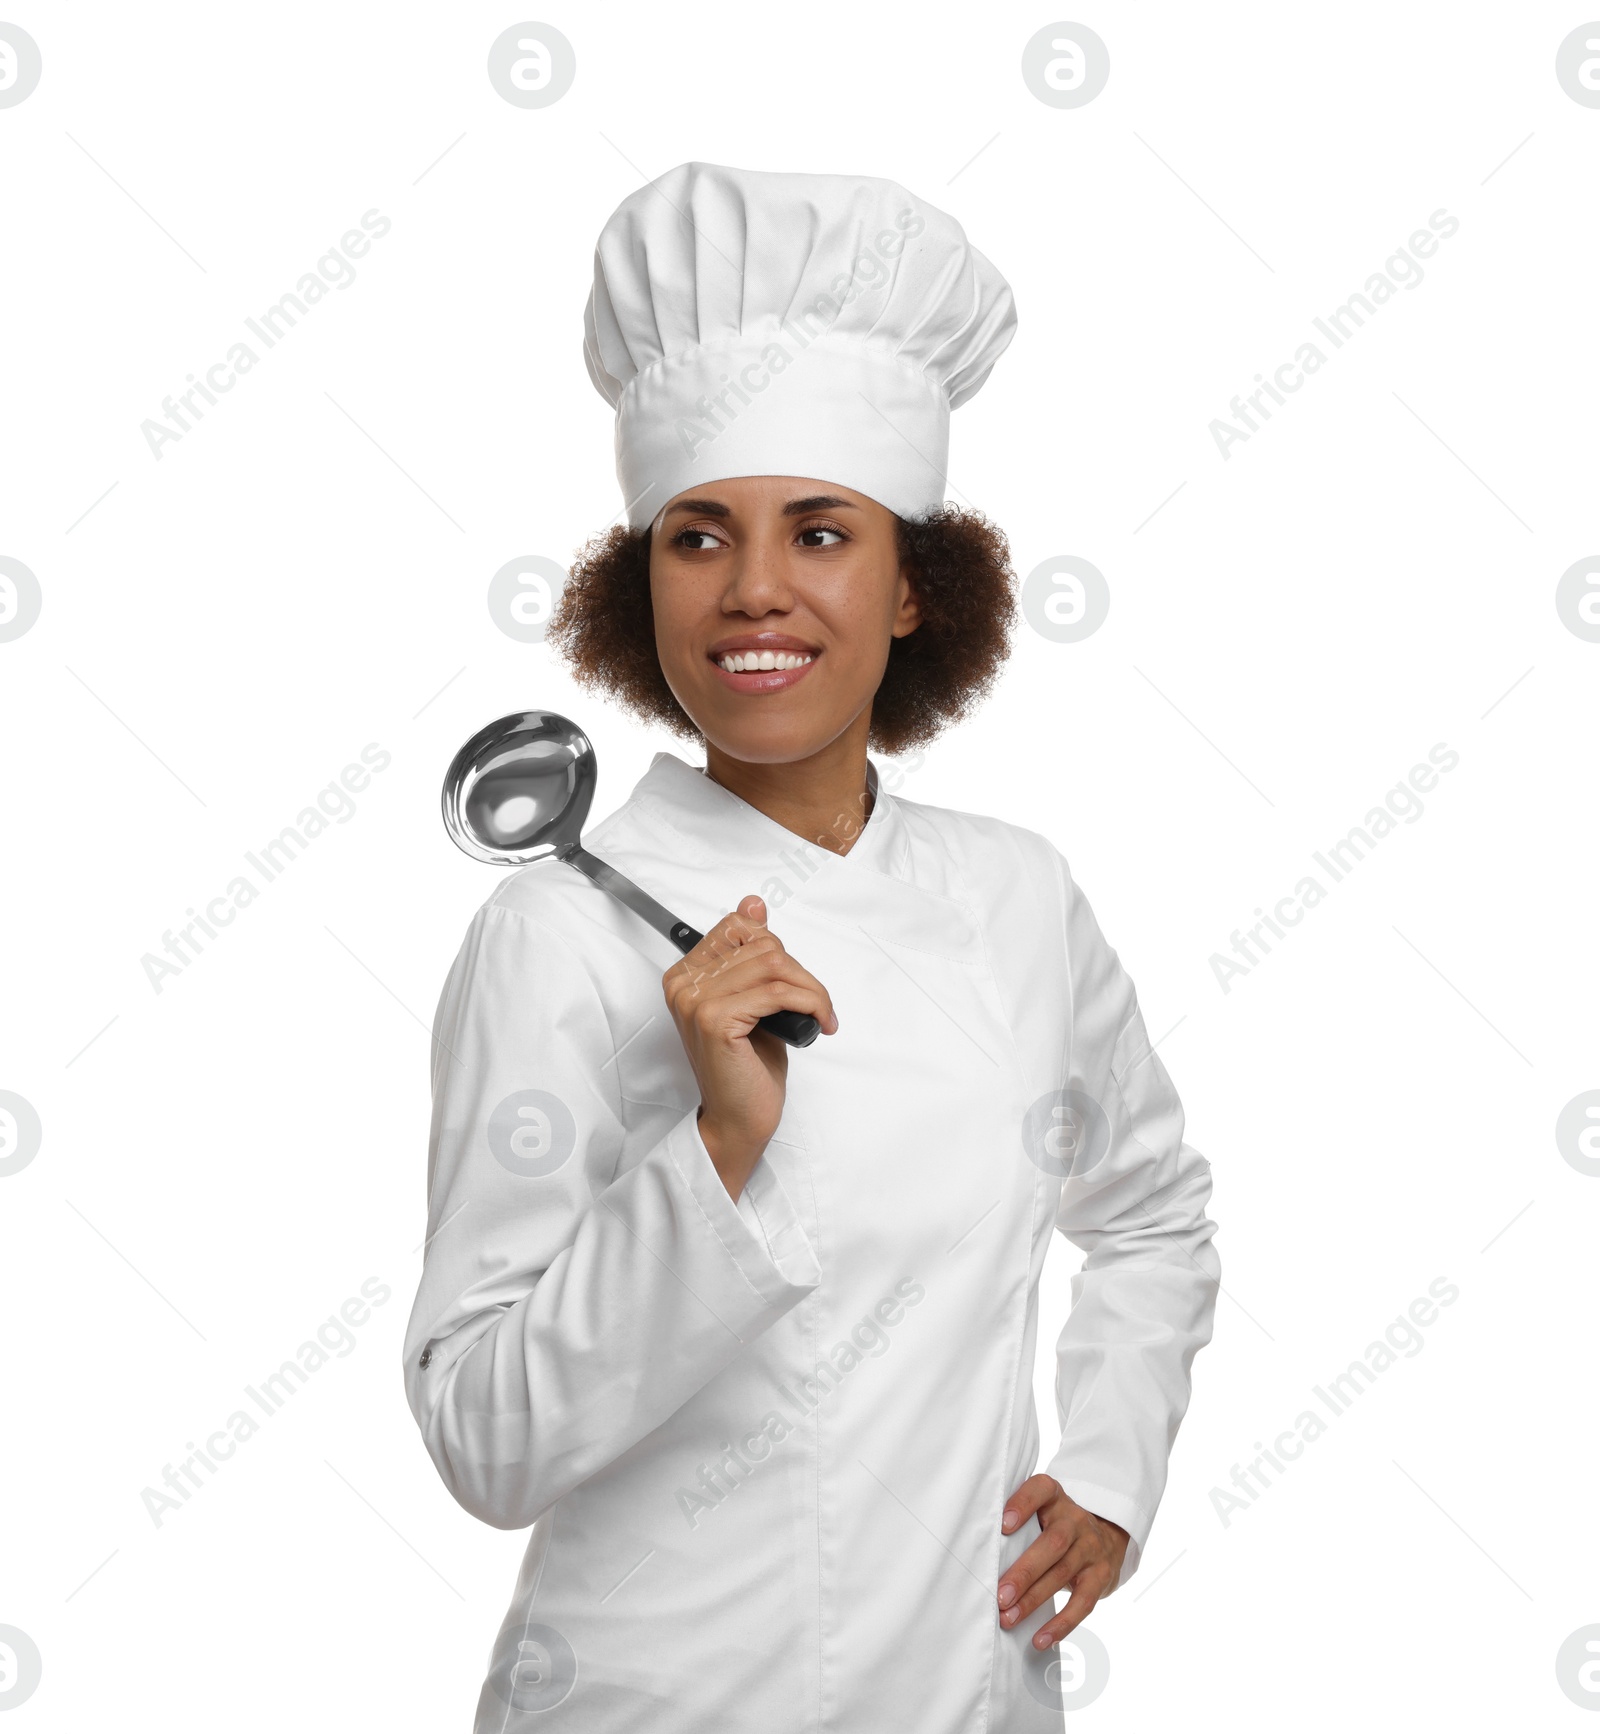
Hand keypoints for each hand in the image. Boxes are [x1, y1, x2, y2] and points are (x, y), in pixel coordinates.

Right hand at [661, 895, 836, 1198]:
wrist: (738, 1119)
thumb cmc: (747, 1065)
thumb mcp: (755, 999)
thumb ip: (751, 953)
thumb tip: (753, 902)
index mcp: (684, 975)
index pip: (737, 927)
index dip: (774, 948)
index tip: (793, 979)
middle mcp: (683, 984)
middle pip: (762, 947)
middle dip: (800, 975)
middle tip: (814, 1004)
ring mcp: (696, 1001)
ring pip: (775, 966)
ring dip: (811, 990)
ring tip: (821, 1015)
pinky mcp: (717, 1020)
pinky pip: (780, 992)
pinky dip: (811, 1004)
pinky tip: (820, 1023)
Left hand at [995, 1475, 1128, 1648]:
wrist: (1106, 1537)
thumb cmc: (1055, 1526)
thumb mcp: (1043, 1512)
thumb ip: (1019, 1524)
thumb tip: (979, 1555)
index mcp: (1055, 1497)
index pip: (1041, 1490)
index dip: (1023, 1503)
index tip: (1003, 1524)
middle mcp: (1075, 1519)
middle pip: (1052, 1543)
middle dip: (1024, 1572)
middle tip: (1000, 1595)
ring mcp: (1090, 1548)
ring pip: (1062, 1574)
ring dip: (1033, 1600)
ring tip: (1008, 1618)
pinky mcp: (1101, 1576)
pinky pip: (1083, 1603)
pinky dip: (1061, 1624)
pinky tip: (1040, 1639)